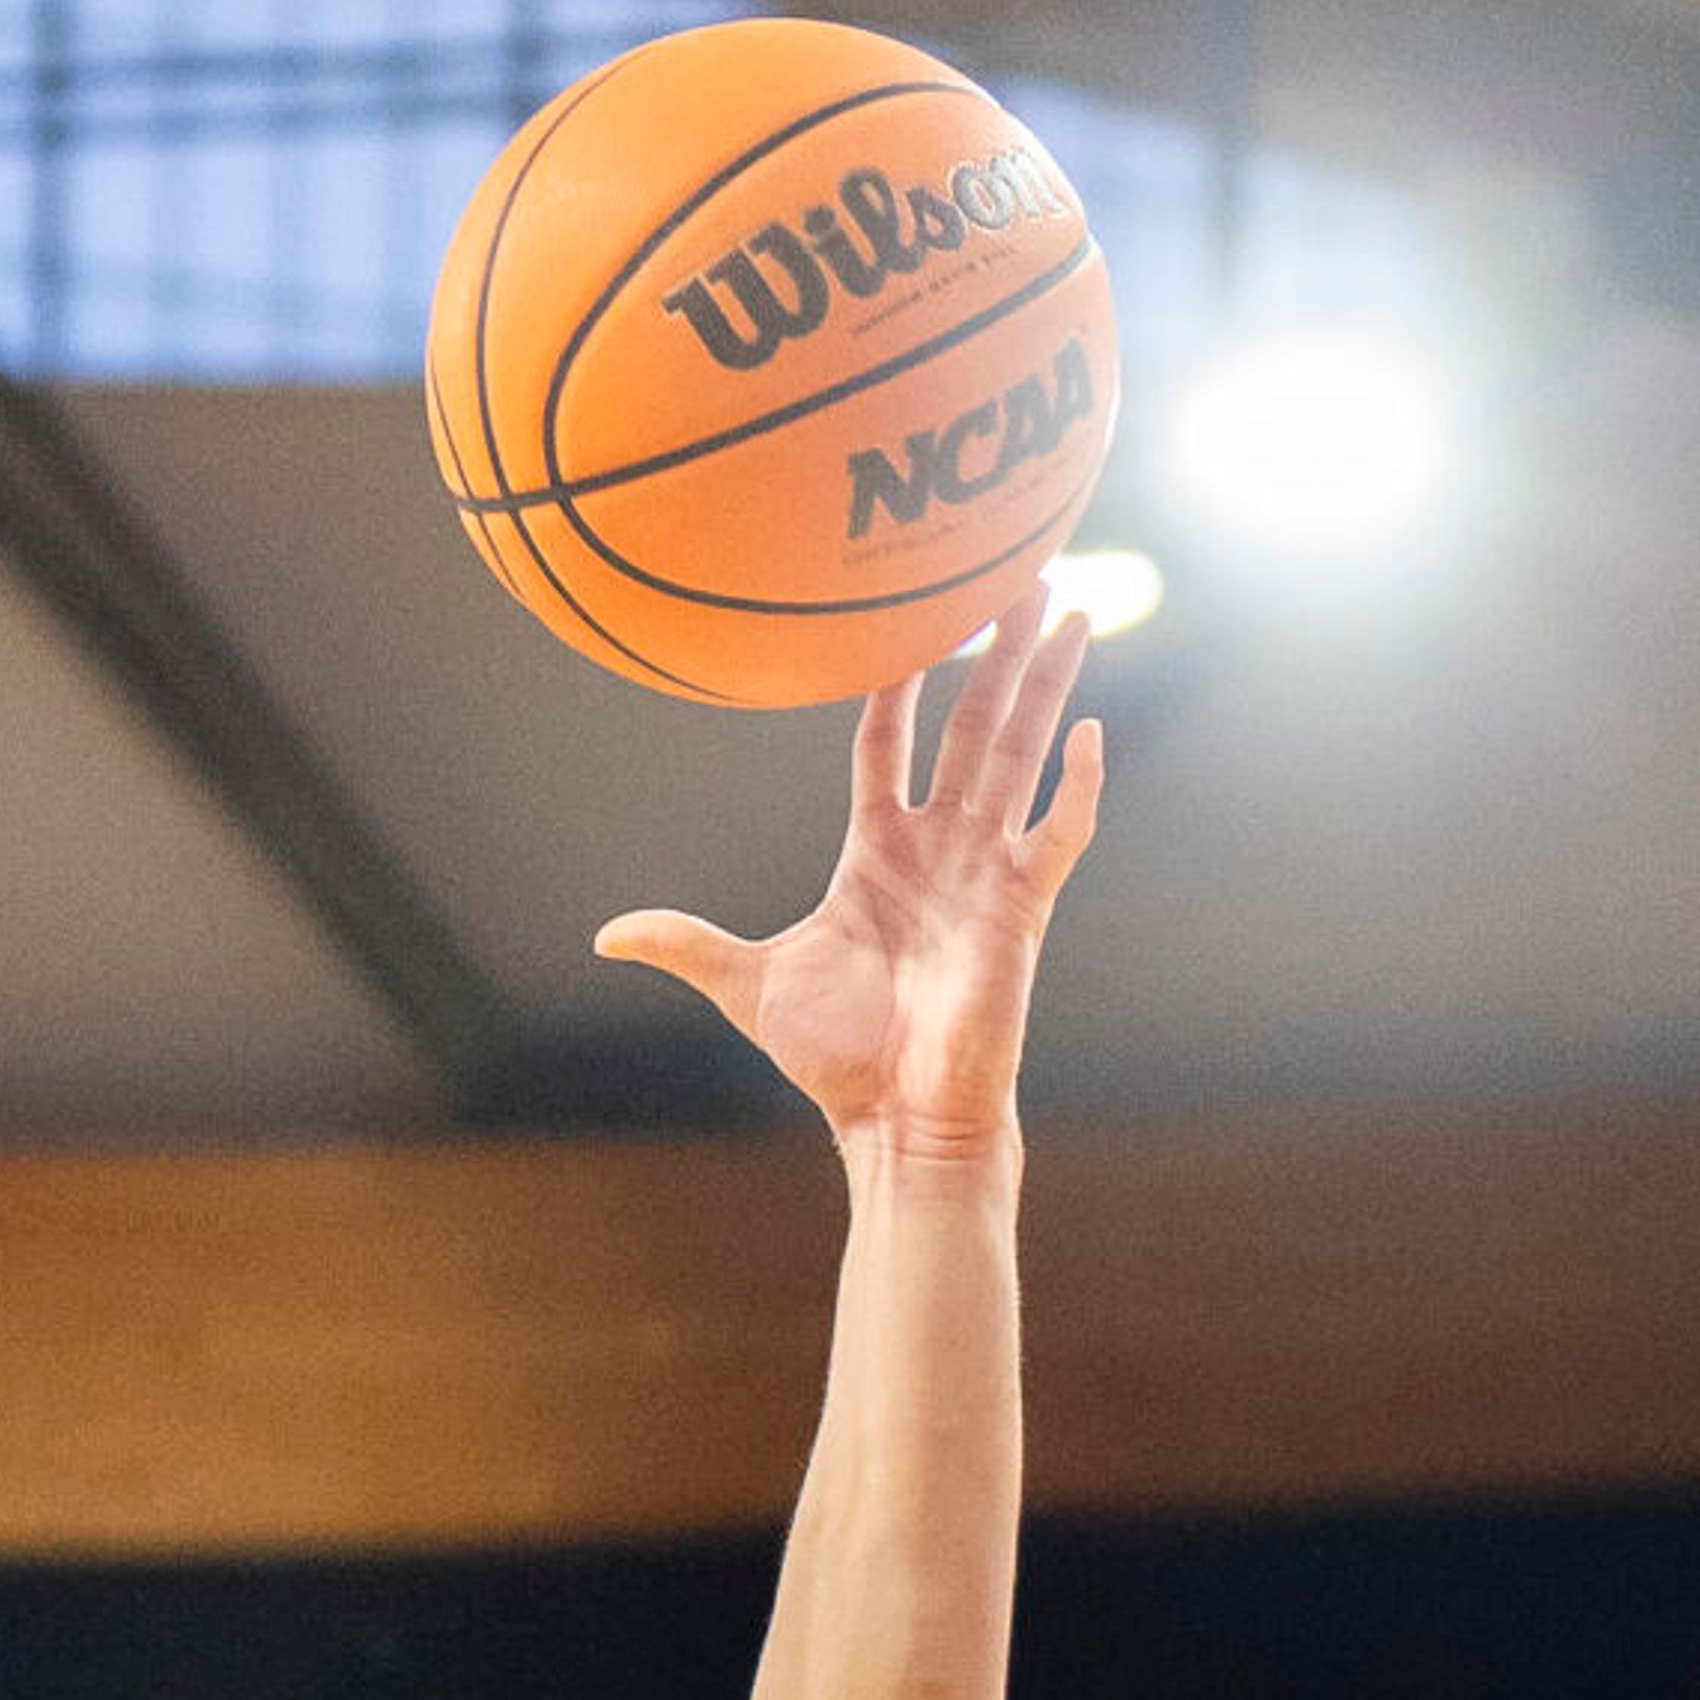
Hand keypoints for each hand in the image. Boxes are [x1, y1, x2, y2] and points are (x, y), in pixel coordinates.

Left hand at [595, 597, 1100, 1155]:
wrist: (893, 1120)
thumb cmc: (834, 1060)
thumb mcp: (745, 984)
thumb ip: (685, 944)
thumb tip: (607, 935)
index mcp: (877, 855)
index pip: (888, 746)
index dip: (896, 685)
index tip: (907, 626)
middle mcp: (939, 850)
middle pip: (972, 729)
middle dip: (995, 657)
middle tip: (1018, 579)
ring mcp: (985, 874)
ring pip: (1021, 755)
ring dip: (1045, 685)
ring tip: (1069, 611)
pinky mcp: (1023, 909)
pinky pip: (1060, 833)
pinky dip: (1079, 787)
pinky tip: (1091, 733)